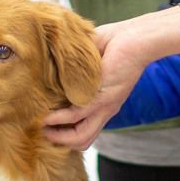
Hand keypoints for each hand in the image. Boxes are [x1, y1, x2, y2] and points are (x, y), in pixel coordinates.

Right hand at [42, 6, 179, 150]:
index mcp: (103, 102)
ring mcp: (104, 106)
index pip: (84, 129)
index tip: (47, 127)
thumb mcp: (91, 60)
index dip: (66, 133)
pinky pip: (76, 116)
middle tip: (42, 133)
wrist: (137, 39)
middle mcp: (104, 110)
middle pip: (82, 140)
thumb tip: (52, 63)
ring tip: (42, 129)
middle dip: (60, 141)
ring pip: (80, 137)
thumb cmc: (116, 43)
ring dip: (59, 137)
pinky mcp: (101, 97)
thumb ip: (75, 68)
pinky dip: (59, 120)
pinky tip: (46, 117)